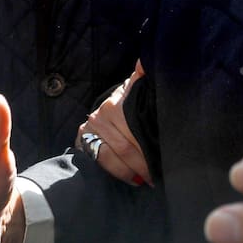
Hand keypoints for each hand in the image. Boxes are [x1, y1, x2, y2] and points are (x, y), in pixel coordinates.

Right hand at [76, 60, 152, 185]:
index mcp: (115, 105)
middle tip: (156, 177)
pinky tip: (131, 178)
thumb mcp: (138, 89)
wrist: (110, 107)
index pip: (132, 135)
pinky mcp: (81, 141)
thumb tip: (144, 62)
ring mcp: (88, 129)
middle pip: (124, 149)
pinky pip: (98, 162)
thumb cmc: (131, 101)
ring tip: (145, 180)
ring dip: (129, 172)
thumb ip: (143, 78)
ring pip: (110, 158)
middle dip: (142, 165)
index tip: (161, 160)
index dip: (147, 151)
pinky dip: (116, 172)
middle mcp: (99, 117)